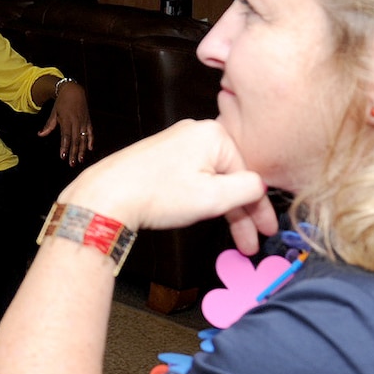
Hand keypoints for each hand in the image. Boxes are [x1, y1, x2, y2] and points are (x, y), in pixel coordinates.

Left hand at [34, 81, 94, 164]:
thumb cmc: (61, 103)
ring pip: (83, 138)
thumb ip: (48, 125)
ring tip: (80, 160)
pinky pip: (90, 132)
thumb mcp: (54, 113)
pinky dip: (91, 140)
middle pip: (75, 140)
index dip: (64, 147)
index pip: (65, 136)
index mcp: (66, 120)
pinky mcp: (88, 121)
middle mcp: (76, 122)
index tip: (63, 156)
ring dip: (82, 150)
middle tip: (72, 163)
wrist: (74, 91)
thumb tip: (40, 134)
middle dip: (73, 153)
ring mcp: (83, 122)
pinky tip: (90, 149)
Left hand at [56, 119, 273, 253]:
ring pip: (213, 179)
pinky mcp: (163, 156)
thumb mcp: (213, 197)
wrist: (106, 195)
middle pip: (231, 177)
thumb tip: (260, 187)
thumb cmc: (156, 195)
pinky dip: (204, 198)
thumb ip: (248, 190)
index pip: (249, 175)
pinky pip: (195, 177)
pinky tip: (205, 216)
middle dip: (243, 213)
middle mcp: (196, 131)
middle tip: (250, 242)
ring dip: (224, 209)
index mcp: (214, 134)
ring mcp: (178, 142)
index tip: (267, 231)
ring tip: (233, 237)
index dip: (260, 208)